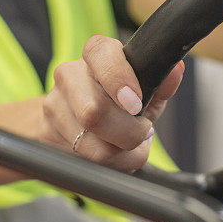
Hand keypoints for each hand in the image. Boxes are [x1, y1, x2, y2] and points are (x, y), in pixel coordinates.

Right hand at [40, 36, 184, 171]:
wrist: (68, 119)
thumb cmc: (113, 100)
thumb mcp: (142, 89)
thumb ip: (160, 83)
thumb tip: (175, 72)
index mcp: (95, 55)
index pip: (101, 54)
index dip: (119, 79)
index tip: (135, 103)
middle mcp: (69, 75)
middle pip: (95, 112)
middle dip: (129, 134)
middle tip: (142, 132)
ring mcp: (53, 105)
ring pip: (92, 146)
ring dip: (123, 156)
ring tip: (130, 147)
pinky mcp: (46, 135)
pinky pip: (85, 162)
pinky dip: (112, 167)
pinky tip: (114, 157)